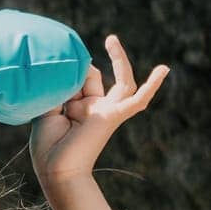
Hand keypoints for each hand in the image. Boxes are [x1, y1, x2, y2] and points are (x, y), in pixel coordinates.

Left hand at [30, 33, 169, 185]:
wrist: (56, 170)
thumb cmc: (48, 146)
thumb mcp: (47, 111)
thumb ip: (59, 90)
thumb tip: (69, 70)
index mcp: (80, 108)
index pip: (77, 81)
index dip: (61, 79)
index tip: (45, 86)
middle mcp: (95, 107)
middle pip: (94, 77)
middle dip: (84, 68)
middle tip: (85, 50)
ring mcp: (106, 111)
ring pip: (120, 82)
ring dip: (118, 59)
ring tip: (111, 39)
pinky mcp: (114, 115)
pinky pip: (138, 99)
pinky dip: (152, 85)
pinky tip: (165, 70)